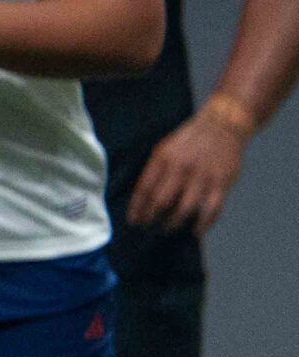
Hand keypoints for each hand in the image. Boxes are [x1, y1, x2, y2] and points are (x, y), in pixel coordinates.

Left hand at [128, 109, 246, 231]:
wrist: (222, 125)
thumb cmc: (188, 141)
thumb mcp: (164, 149)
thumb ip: (154, 171)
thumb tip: (141, 199)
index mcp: (164, 159)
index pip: (144, 189)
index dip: (137, 208)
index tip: (133, 221)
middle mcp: (182, 168)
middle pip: (161, 202)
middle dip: (151, 219)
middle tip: (147, 228)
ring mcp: (203, 176)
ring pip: (184, 209)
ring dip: (173, 224)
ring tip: (166, 229)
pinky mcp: (222, 183)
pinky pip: (212, 209)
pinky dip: (203, 223)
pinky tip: (195, 231)